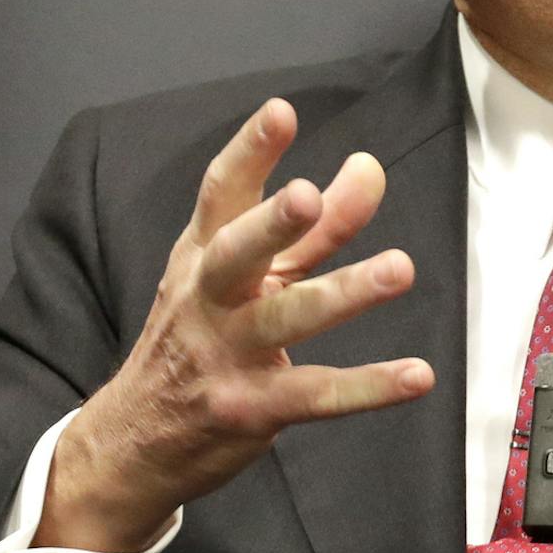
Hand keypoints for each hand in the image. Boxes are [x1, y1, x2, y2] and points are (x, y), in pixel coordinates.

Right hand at [38, 98, 432, 551]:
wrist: (134, 440)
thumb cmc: (202, 337)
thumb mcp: (250, 276)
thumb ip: (315, 227)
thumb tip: (369, 168)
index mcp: (203, 254)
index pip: (221, 195)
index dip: (249, 152)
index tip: (281, 112)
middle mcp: (208, 299)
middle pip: (236, 253)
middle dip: (271, 224)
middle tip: (307, 195)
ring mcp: (225, 355)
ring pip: (285, 319)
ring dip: (344, 292)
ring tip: (399, 268)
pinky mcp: (251, 408)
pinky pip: (317, 394)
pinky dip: (369, 386)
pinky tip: (418, 375)